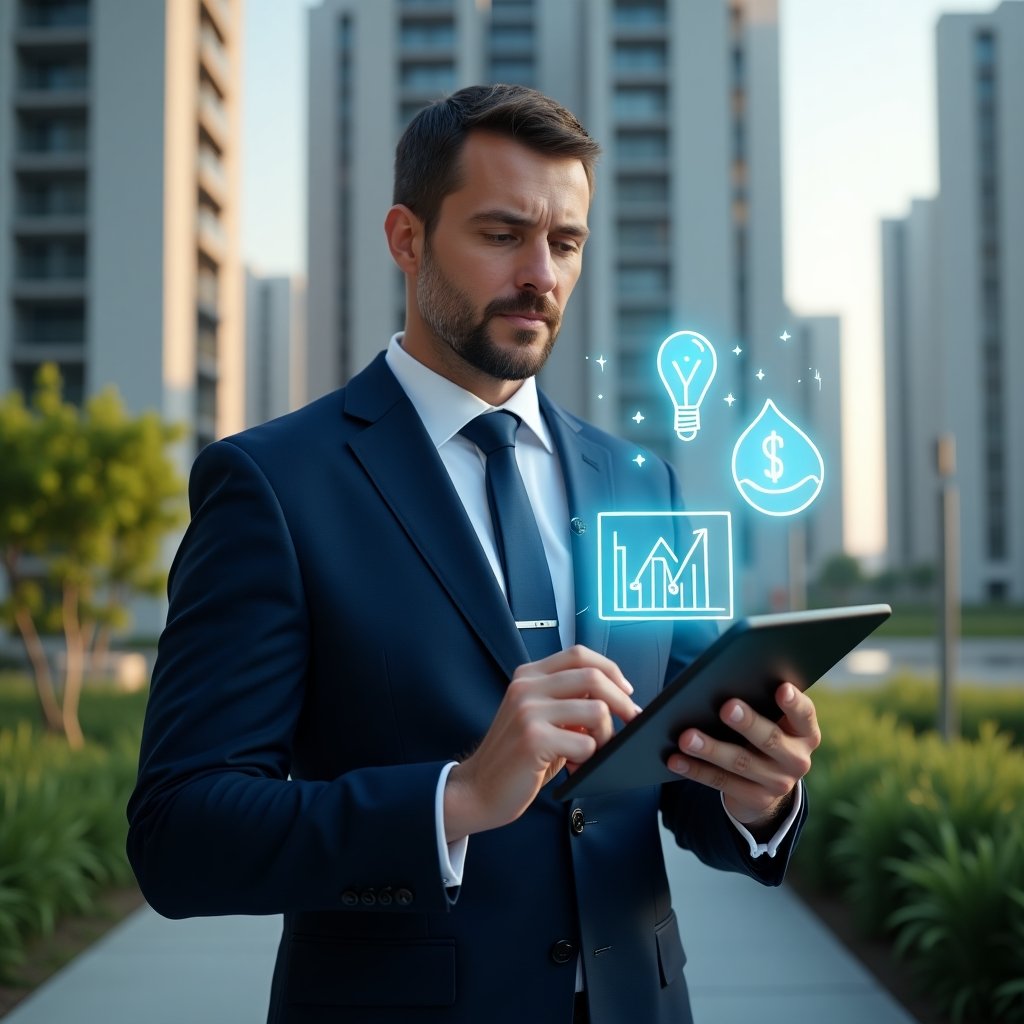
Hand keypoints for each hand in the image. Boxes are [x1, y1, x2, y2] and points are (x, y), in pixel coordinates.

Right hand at [443, 646, 639, 841]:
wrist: (478, 789)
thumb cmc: (516, 757)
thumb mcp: (539, 718)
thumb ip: (568, 702)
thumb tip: (614, 699)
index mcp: (529, 676)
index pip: (579, 654)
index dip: (610, 669)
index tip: (625, 690)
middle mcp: (526, 687)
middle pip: (593, 677)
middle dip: (621, 702)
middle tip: (630, 720)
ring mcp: (528, 711)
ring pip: (596, 711)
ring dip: (605, 736)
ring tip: (590, 751)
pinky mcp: (534, 739)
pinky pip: (586, 743)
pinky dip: (588, 758)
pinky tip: (573, 766)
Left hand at [666, 682, 819, 829]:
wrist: (766, 782)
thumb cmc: (762, 732)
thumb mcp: (771, 719)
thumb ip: (760, 702)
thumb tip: (722, 682)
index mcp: (805, 731)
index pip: (804, 714)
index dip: (794, 702)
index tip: (781, 689)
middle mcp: (797, 758)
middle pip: (770, 739)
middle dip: (747, 723)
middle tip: (726, 707)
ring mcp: (778, 783)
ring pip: (741, 763)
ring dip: (711, 749)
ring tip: (687, 737)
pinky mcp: (756, 799)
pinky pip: (721, 782)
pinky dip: (696, 769)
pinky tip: (676, 759)